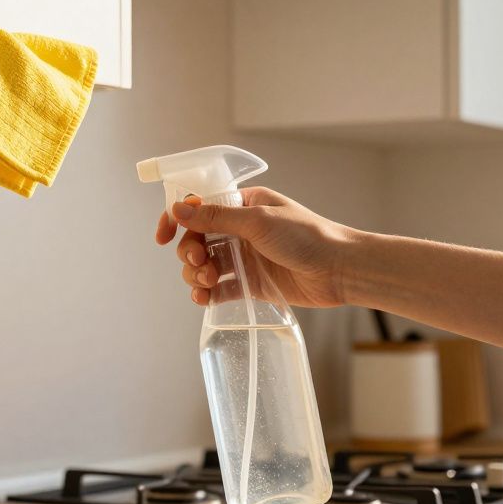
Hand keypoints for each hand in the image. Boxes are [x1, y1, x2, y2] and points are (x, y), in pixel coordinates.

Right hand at [154, 187, 355, 307]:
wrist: (340, 270)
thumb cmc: (306, 236)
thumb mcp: (257, 221)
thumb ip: (214, 217)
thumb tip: (177, 209)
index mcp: (242, 204)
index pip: (197, 208)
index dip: (175, 220)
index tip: (162, 237)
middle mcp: (240, 229)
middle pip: (196, 240)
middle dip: (189, 253)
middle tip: (199, 264)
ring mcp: (244, 257)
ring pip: (203, 265)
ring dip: (196, 275)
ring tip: (207, 283)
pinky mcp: (250, 283)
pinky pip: (218, 288)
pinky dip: (206, 293)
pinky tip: (204, 299)